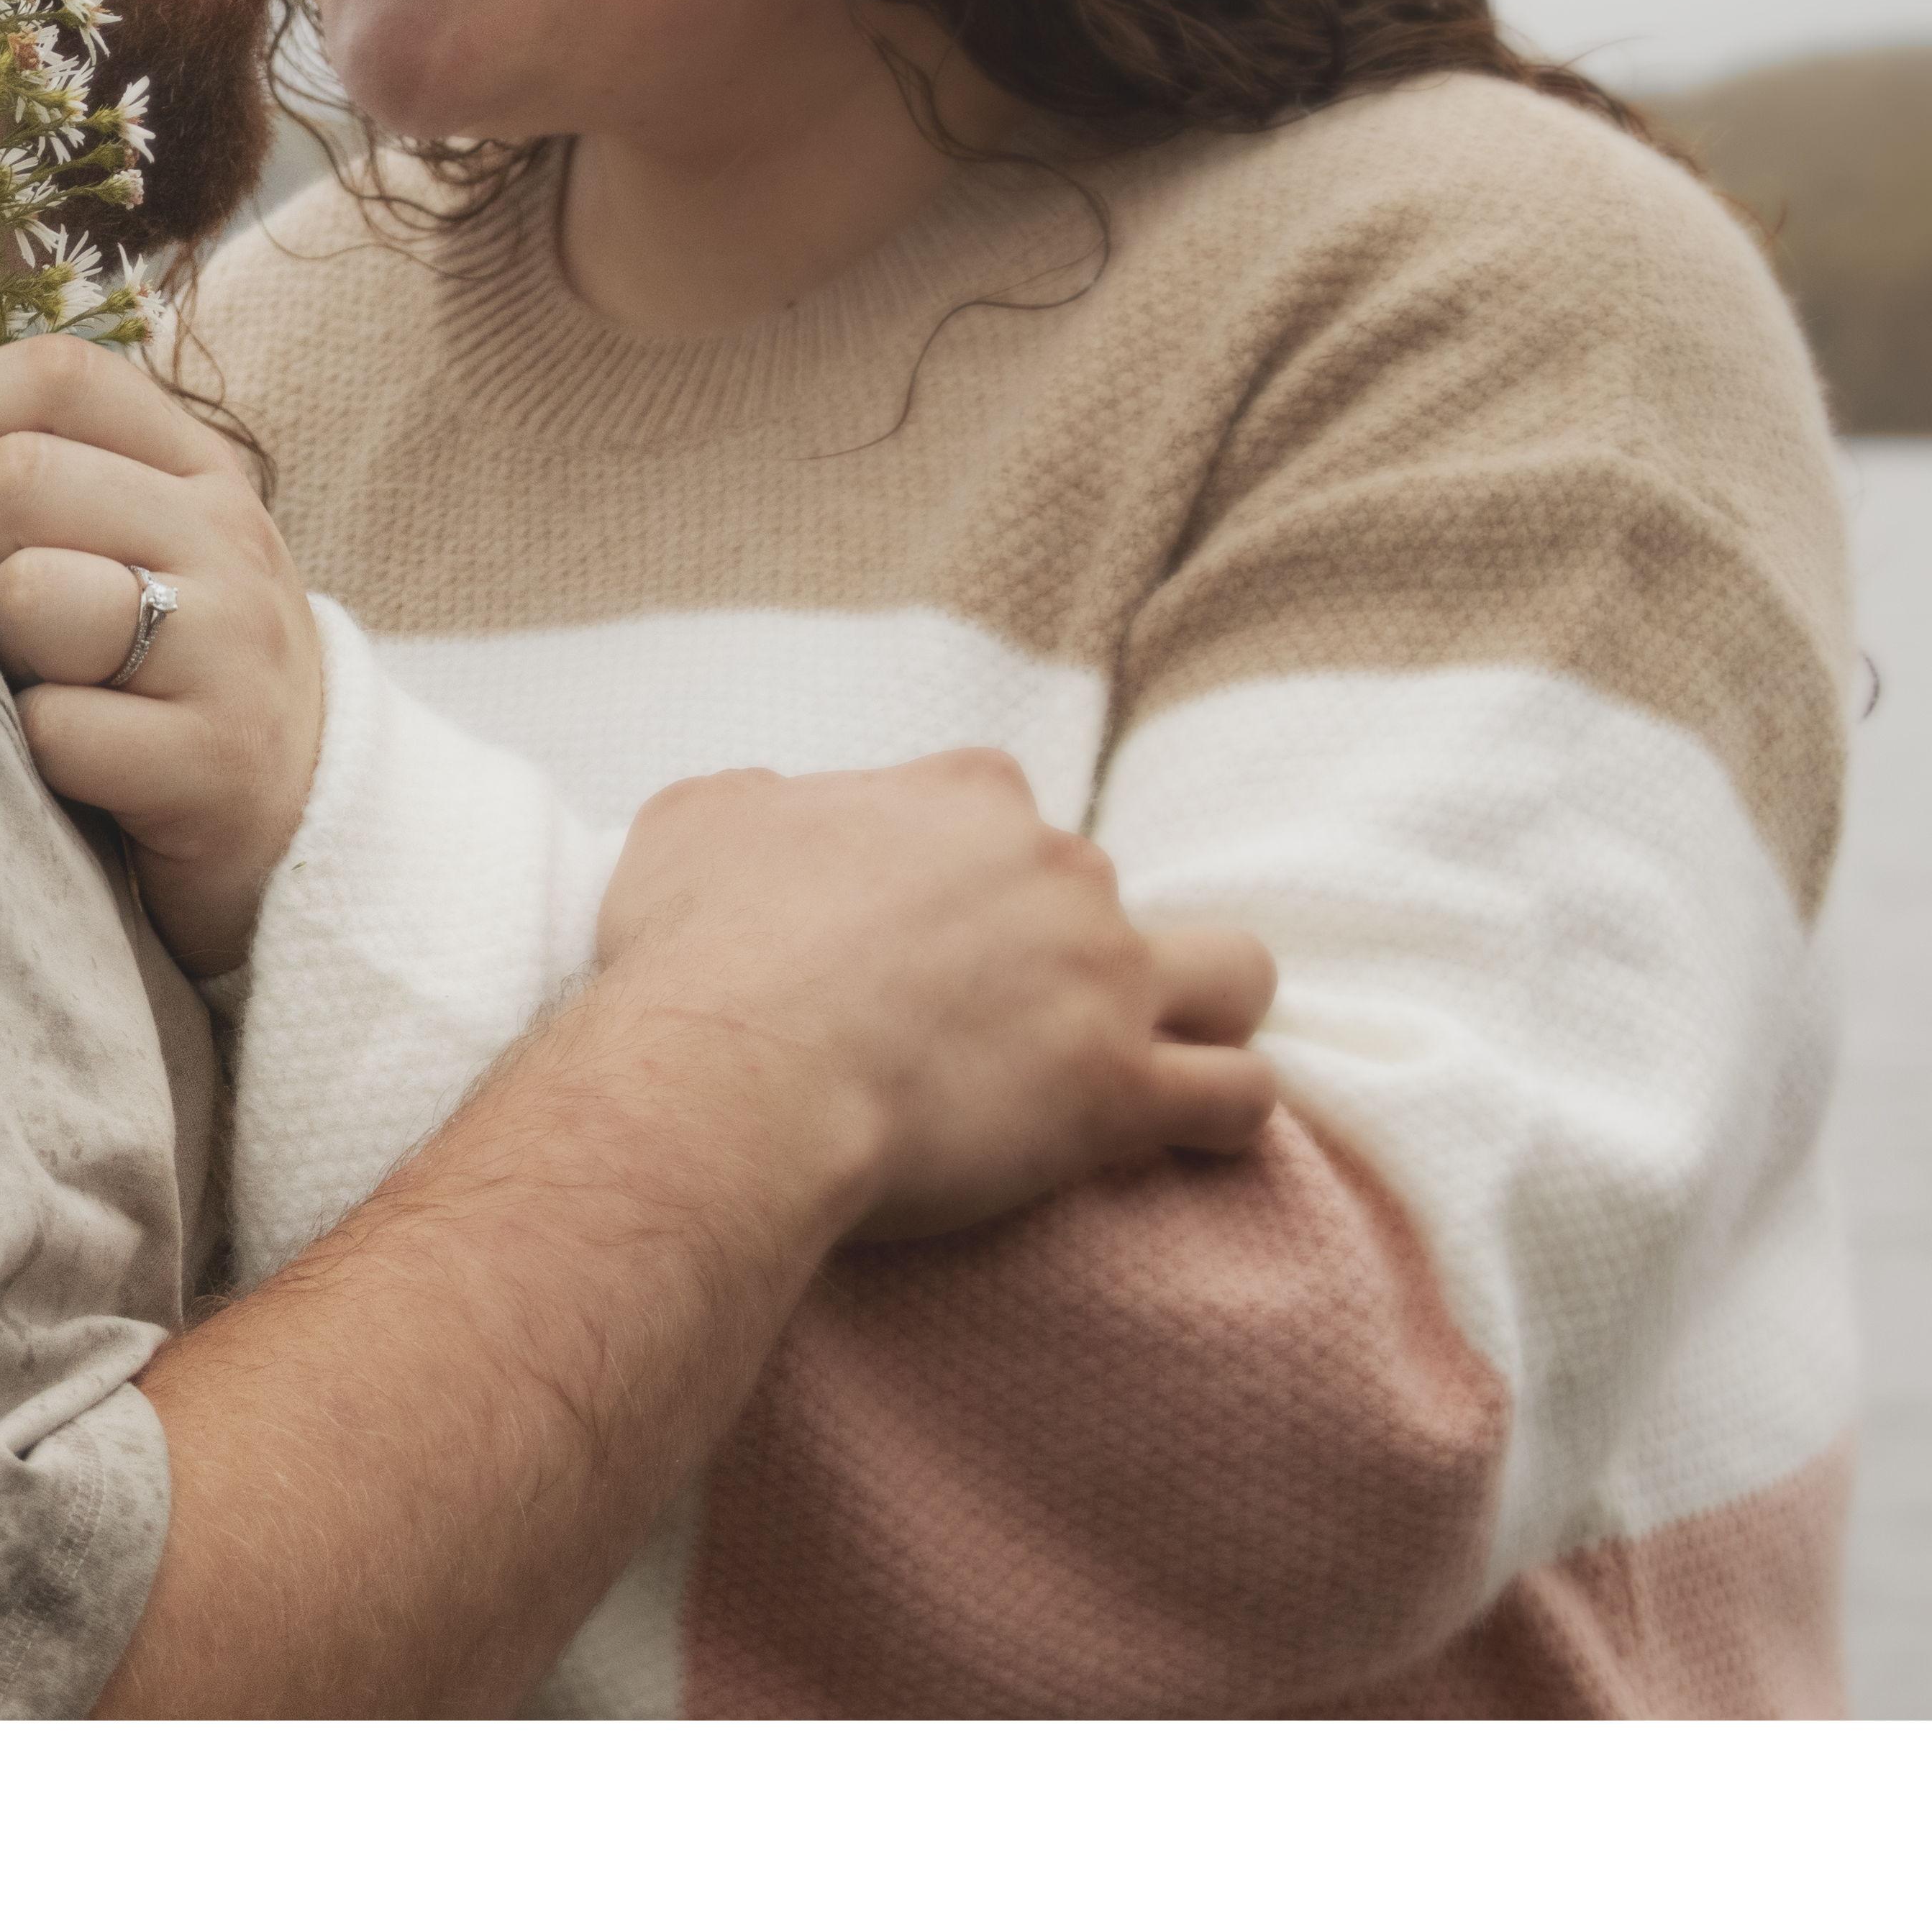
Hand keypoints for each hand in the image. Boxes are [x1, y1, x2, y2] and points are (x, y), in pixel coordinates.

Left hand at [0, 334, 326, 979]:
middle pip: (20, 479)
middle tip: (3, 616)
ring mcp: (229, 651)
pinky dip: (30, 752)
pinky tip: (72, 760)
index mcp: (203, 472)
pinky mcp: (213, 763)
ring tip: (39, 682)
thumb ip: (63, 476)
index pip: (61, 375)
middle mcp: (226, 541)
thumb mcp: (158, 546)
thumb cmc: (180, 670)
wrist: (319, 817)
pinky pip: (52, 729)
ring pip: (29, 595)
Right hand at [592, 750, 1276, 1241]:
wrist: (735, 1076)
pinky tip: (1186, 1135)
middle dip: (1058, 947)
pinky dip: (1224, 1114)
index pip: (1000, 807)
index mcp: (963, 796)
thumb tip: (771, 816)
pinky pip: (1236, 1098)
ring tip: (1158, 1055)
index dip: (961, 871)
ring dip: (1205, 1008)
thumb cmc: (700, 955)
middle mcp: (1054, 866)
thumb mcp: (696, 824)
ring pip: (1231, 973)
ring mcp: (1103, 975)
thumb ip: (756, 804)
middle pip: (1096, 892)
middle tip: (983, 1021)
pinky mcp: (1122, 1089)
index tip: (916, 933)